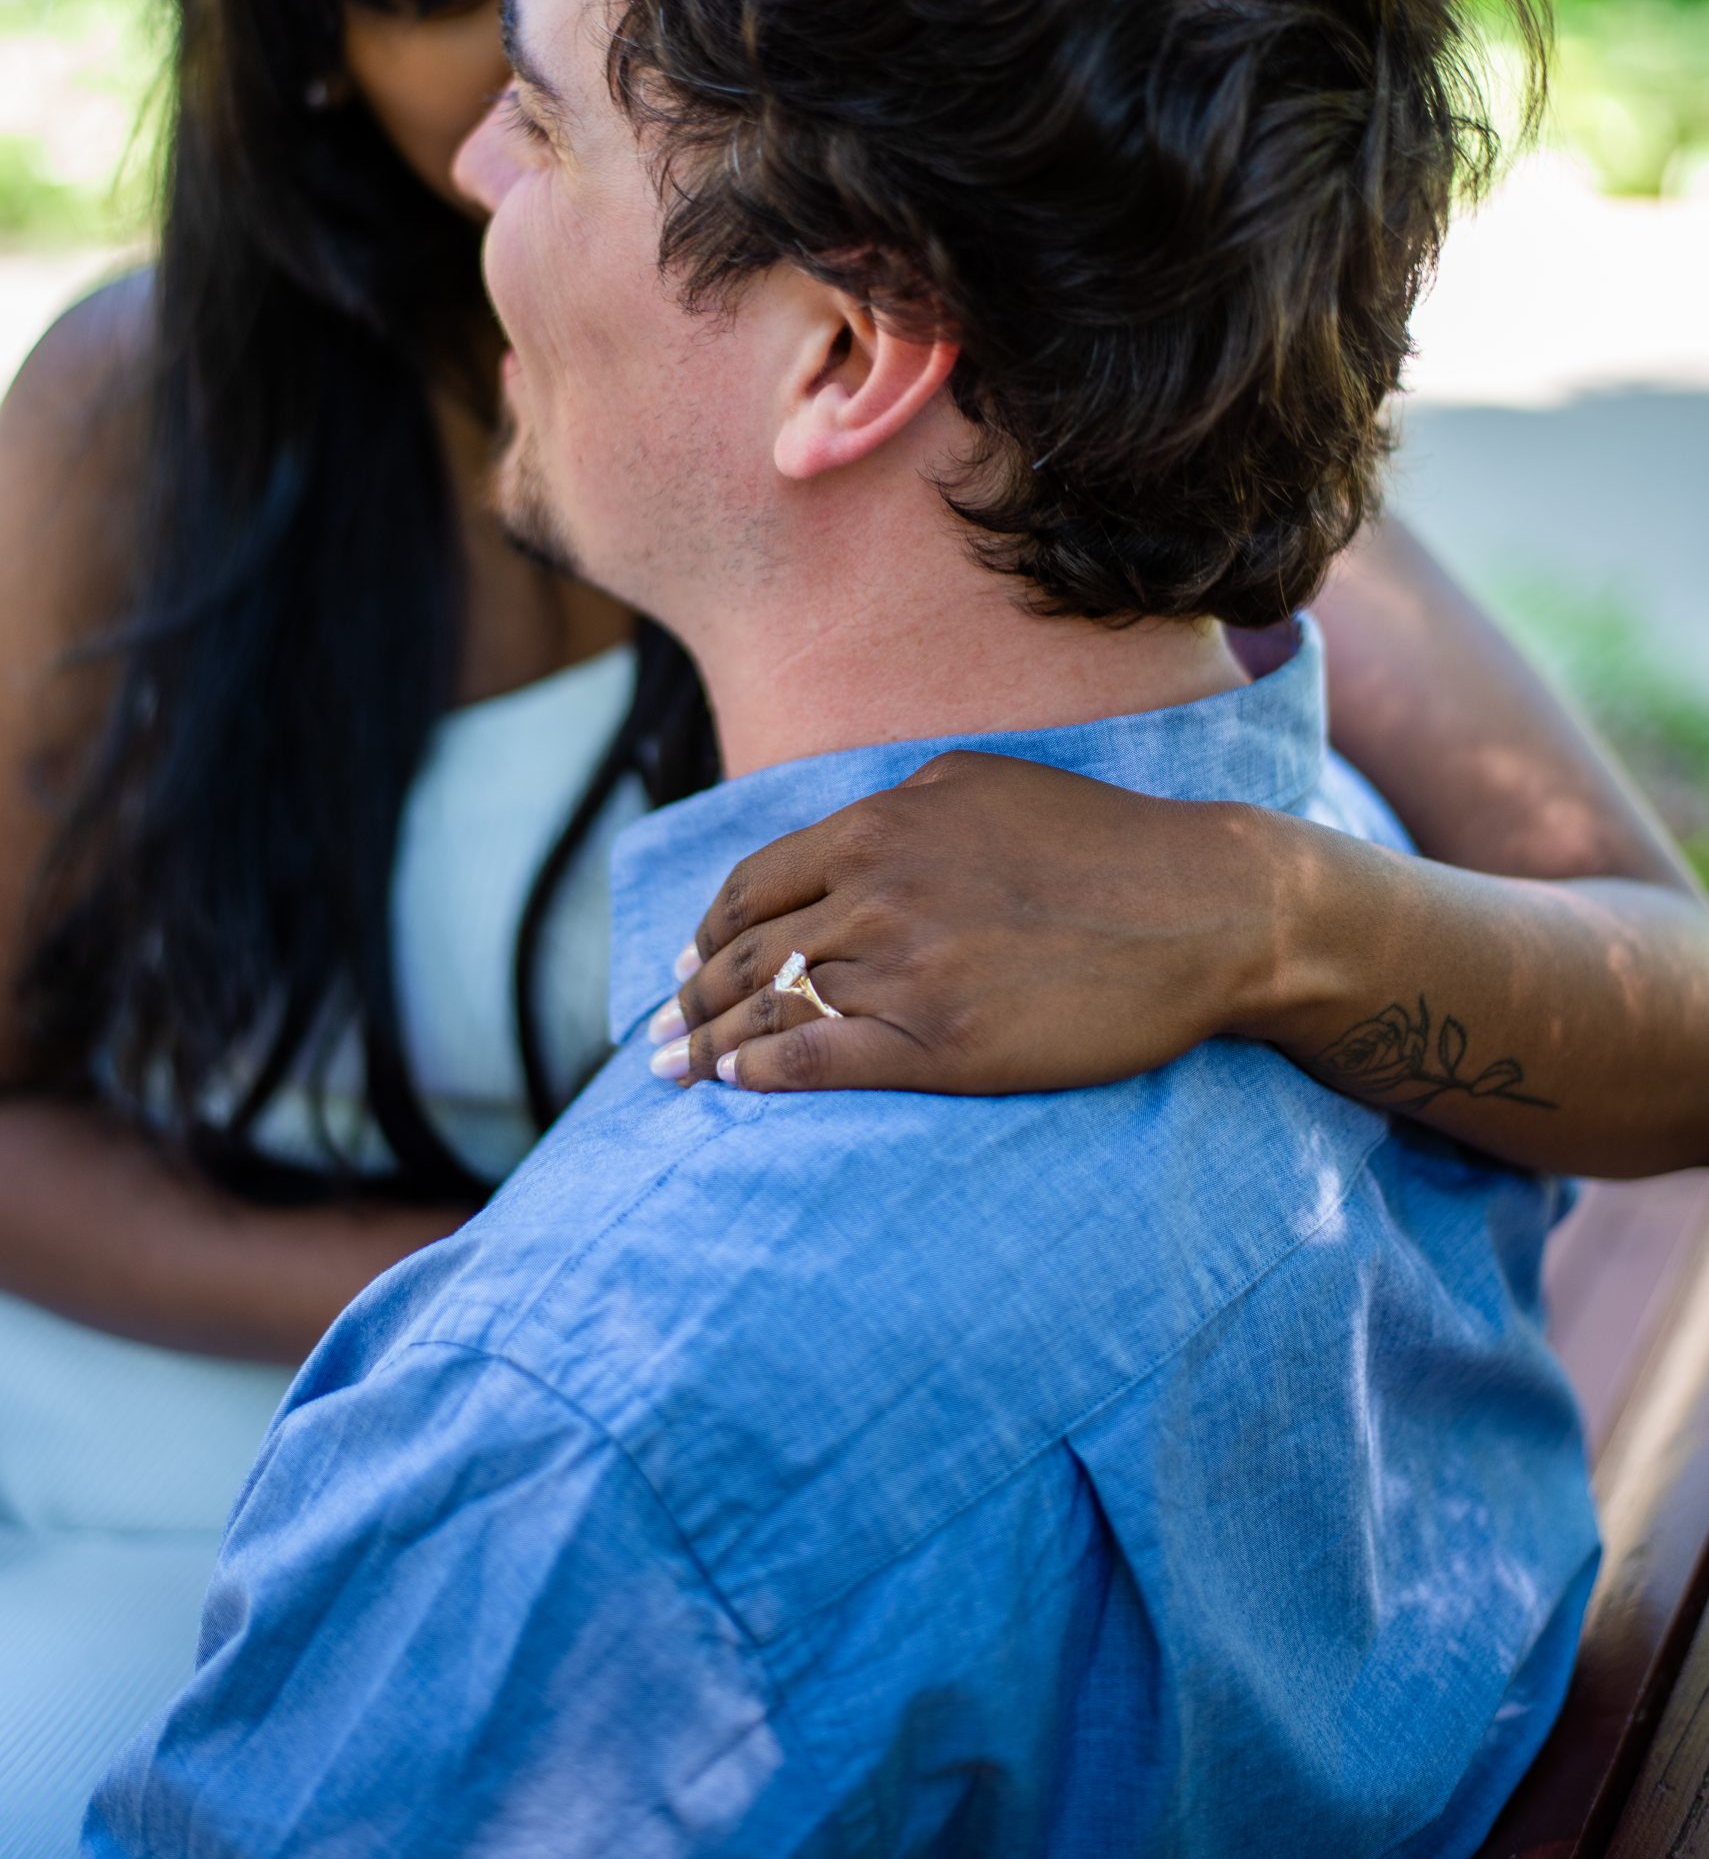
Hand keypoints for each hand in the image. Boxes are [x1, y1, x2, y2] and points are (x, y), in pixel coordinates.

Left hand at [648, 749, 1305, 1094]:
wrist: (1204, 908)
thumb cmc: (1105, 846)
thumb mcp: (985, 786)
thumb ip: (901, 813)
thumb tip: (842, 845)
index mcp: (882, 823)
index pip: (755, 883)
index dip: (708, 931)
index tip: (689, 962)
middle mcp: (878, 888)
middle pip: (747, 949)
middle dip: (689, 997)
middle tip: (656, 1036)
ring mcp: (906, 966)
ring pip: (770, 1006)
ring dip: (708, 1044)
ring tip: (675, 1073)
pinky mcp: (941, 1041)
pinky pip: (817, 1059)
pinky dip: (761, 1073)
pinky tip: (738, 1087)